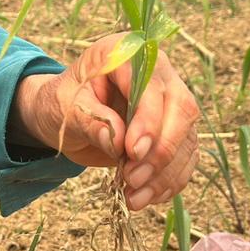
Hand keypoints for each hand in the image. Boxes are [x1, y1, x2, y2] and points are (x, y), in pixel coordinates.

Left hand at [9, 33, 199, 210]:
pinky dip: (169, 181)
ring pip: (187, 138)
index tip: (133, 152)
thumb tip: (117, 142)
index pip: (151, 85)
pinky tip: (145, 198)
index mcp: (126, 52)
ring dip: (165, 174)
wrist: (63, 114)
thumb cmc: (62, 102)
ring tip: (134, 197)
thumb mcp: (65, 107)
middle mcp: (157, 72)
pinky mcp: (175, 130)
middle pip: (182, 110)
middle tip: (132, 178)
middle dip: (161, 151)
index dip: (148, 120)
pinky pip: (185, 157)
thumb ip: (90, 120)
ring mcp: (171, 101)